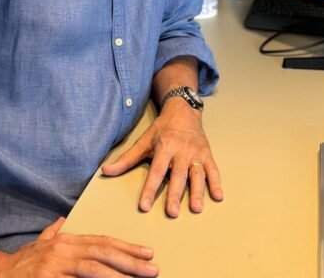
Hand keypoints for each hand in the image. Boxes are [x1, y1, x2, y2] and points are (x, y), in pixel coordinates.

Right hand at [0, 217, 158, 277]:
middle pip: (102, 255)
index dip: (126, 248)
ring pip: (92, 270)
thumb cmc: (18, 266)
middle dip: (130, 262)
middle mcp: (62, 251)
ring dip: (117, 276)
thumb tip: (63, 219)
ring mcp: (54, 268)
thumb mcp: (38, 245)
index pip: (102, 242)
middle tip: (153, 269)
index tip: (147, 253)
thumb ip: (53, 233)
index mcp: (65, 242)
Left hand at [102, 100, 222, 217]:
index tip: (144, 206)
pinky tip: (218, 196)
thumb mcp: (144, 140)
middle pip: (178, 175)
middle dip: (175, 194)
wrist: (184, 110)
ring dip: (197, 191)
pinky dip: (216, 182)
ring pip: (197, 174)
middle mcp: (181, 151)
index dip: (150, 188)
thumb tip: (105, 171)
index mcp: (164, 147)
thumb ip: (127, 158)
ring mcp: (196, 153)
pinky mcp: (207, 154)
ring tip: (196, 209)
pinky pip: (213, 169)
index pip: (156, 171)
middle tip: (172, 213)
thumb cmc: (162, 128)